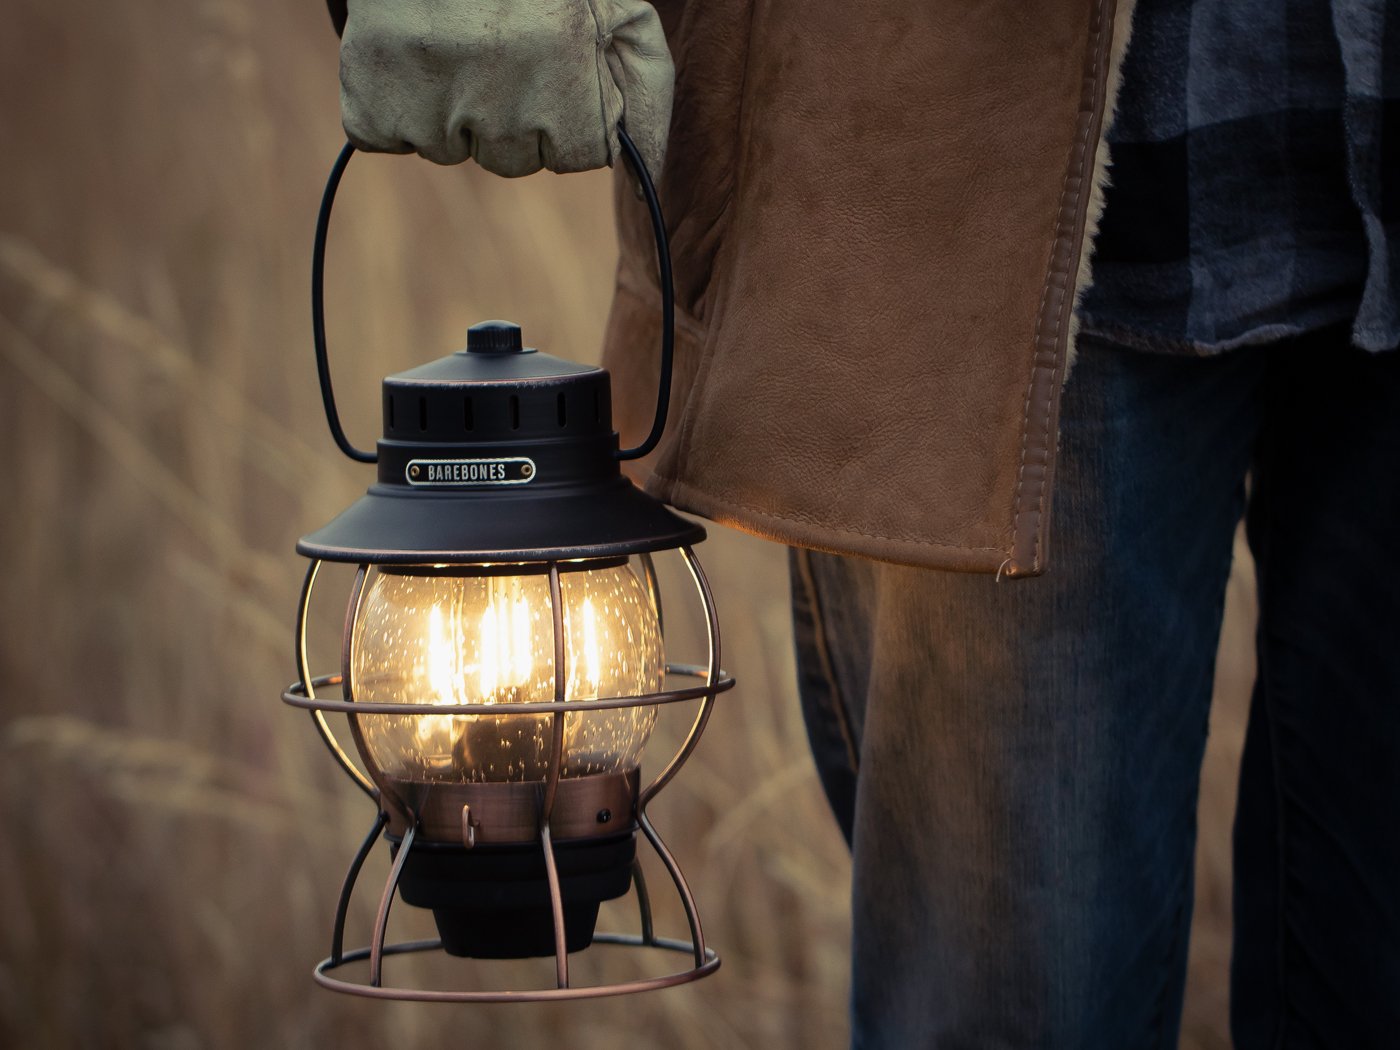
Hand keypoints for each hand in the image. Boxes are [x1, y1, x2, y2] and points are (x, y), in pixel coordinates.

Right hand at [339, 0, 672, 178]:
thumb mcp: (618, 13)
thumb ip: (647, 97)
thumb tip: (645, 185)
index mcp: (565, 72)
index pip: (579, 155)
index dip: (567, 112)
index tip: (552, 65)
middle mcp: (499, 97)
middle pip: (512, 160)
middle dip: (510, 116)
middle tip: (496, 48)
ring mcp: (430, 103)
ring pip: (448, 151)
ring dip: (450, 111)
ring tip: (450, 43)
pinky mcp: (371, 98)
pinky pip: (386, 139)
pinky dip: (390, 108)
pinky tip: (405, 55)